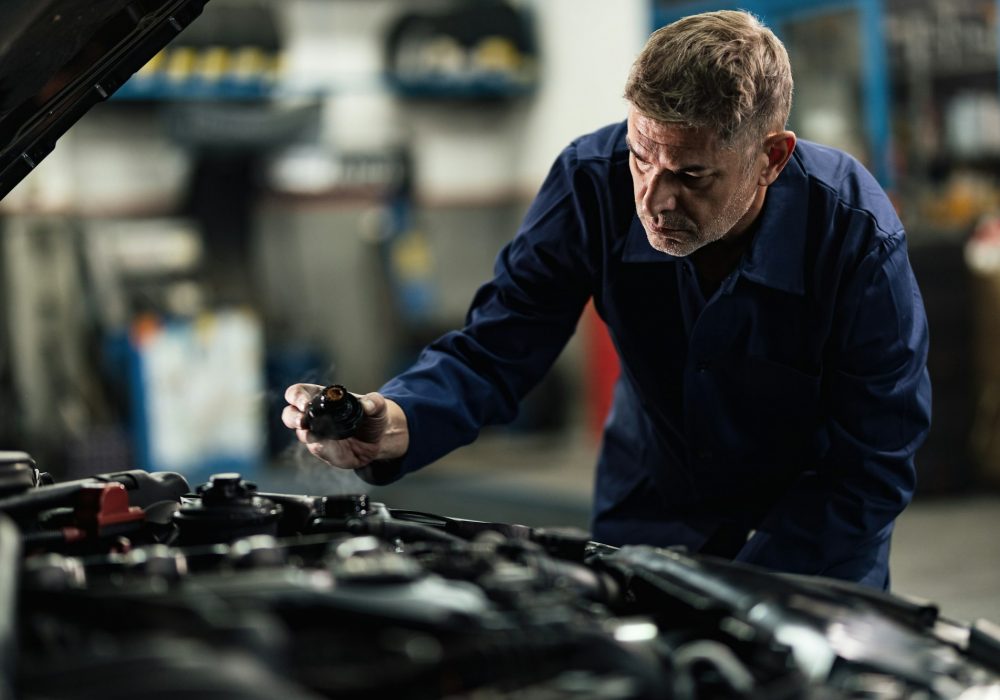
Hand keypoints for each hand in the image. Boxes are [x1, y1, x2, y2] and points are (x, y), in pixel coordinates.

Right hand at [282, 384, 408, 468]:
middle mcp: (313, 416)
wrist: (379, 438)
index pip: (297, 393)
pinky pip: (321, 452)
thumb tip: (368, 404)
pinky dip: (329, 451)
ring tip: (326, 438)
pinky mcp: (324, 451)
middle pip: (289, 415)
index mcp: (320, 398)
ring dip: (312, 437)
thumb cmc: (372, 416)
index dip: (296, 397)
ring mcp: (316, 434)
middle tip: (302, 422)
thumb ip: (374, 402)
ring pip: (303, 436)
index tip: (305, 404)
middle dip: (292, 418)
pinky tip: (340, 450)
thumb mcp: (377, 405)